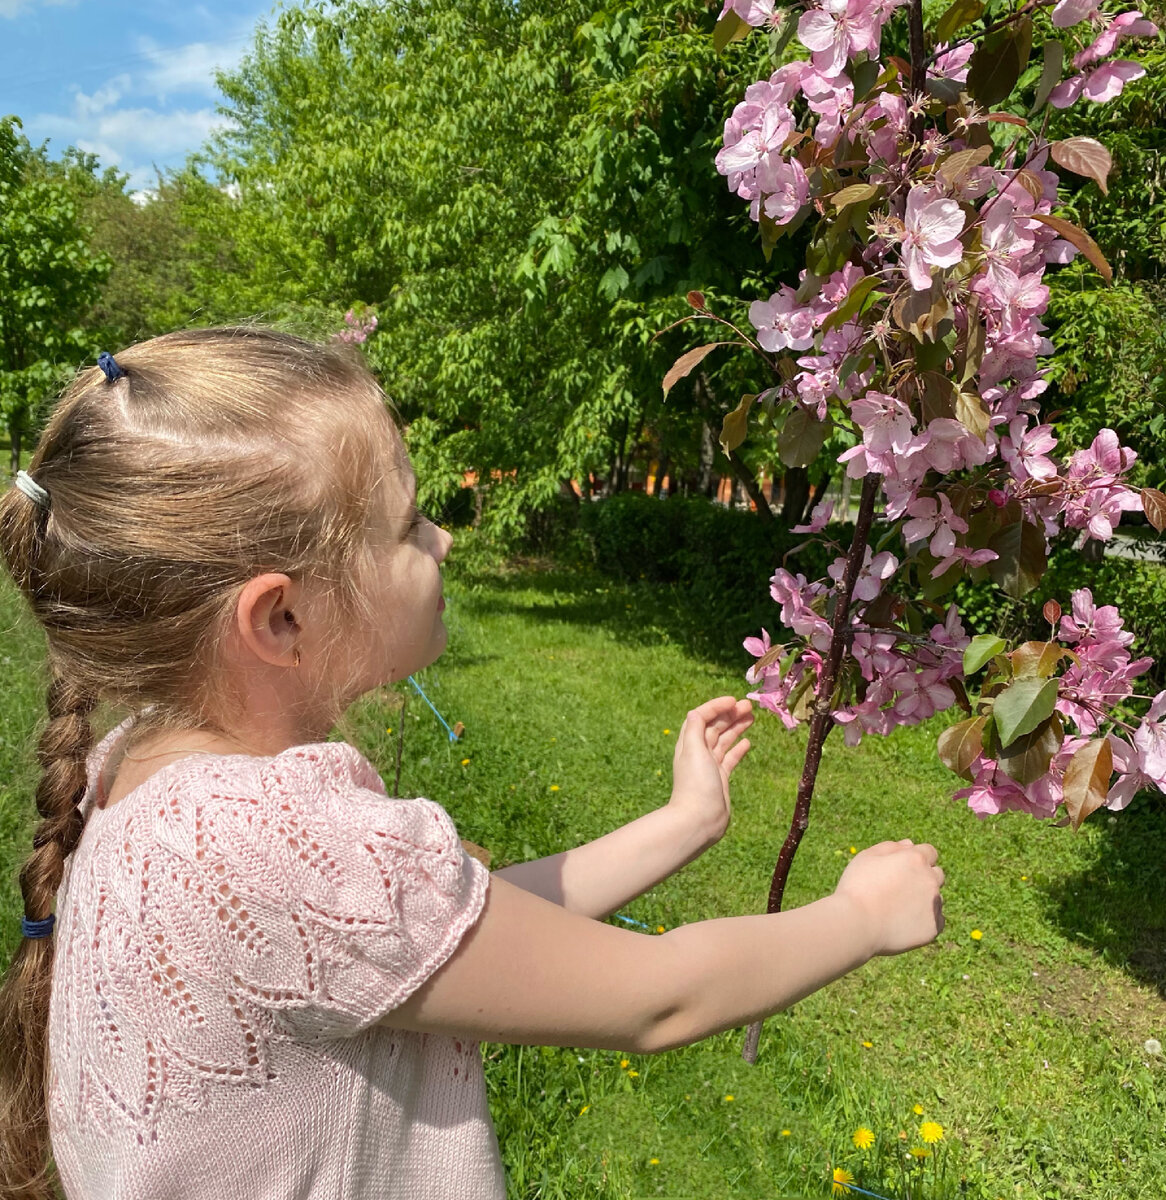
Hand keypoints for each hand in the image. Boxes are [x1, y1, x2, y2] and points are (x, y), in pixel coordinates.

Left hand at [665, 697, 752, 844]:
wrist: (699, 819)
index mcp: (689, 743)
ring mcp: (710, 766)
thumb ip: (694, 728)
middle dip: (730, 714)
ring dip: (736, 727)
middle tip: (749, 706)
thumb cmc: (696, 783)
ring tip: (752, 717)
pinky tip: (748, 742)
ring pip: (724, 740)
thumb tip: (696, 711)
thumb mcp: (693, 750)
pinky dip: (738, 748)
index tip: (733, 700)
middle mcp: (699, 752)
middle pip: (715, 727)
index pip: (701, 717)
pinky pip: (730, 758)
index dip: (716, 706)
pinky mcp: (720, 778)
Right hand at [833, 839, 944, 956]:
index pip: (929, 852)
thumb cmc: (857, 887)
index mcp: (915, 859)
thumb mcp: (867, 857)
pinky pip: (936, 920)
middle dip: (923, 877)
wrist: (857, 923)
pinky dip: (925, 920)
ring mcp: (934, 904)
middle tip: (899, 888)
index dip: (916, 858)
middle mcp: (930, 879)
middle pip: (936, 874)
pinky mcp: (933, 927)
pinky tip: (905, 922)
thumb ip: (890, 847)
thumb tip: (909, 844)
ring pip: (936, 898)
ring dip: (924, 899)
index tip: (903, 868)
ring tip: (898, 909)